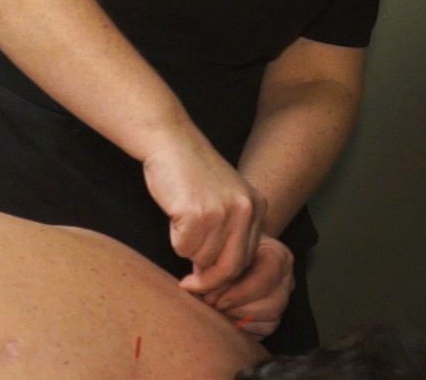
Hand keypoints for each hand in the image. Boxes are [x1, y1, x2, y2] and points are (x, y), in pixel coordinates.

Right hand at [141, 130, 265, 292]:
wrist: (169, 140)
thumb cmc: (190, 169)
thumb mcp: (225, 195)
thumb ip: (231, 229)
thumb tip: (219, 275)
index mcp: (257, 206)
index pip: (247, 258)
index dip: (225, 273)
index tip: (207, 281)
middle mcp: (245, 211)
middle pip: (231, 267)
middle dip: (208, 281)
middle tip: (189, 285)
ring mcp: (222, 212)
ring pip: (204, 259)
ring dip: (188, 250)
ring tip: (182, 221)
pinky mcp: (197, 215)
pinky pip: (183, 248)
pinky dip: (174, 239)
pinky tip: (174, 214)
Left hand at [191, 234, 293, 338]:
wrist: (233, 249)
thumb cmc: (225, 246)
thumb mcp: (218, 249)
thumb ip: (209, 267)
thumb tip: (190, 287)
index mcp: (278, 256)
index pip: (265, 279)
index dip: (238, 293)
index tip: (212, 298)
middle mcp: (286, 278)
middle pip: (272, 304)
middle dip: (237, 309)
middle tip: (210, 305)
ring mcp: (283, 298)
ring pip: (270, 319)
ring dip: (238, 318)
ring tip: (215, 311)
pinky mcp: (275, 314)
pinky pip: (265, 329)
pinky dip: (243, 327)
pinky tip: (223, 317)